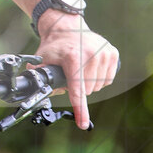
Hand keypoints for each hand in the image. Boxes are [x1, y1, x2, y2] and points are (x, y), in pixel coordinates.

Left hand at [34, 12, 119, 129]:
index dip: (80, 109)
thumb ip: (39, 77)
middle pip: (88, 90)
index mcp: (73, 57)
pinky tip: (90, 66)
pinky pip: (108, 79)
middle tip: (70, 73)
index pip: (77, 88)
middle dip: (78, 88)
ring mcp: (104, 53)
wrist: (66, 27)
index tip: (83, 125)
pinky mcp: (113, 53)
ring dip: (89, 83)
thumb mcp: (41, 59)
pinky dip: (99, 78)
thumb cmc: (54, 46)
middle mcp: (91, 54)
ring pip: (99, 86)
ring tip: (80, 68)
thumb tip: (39, 93)